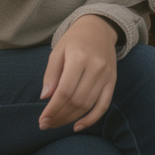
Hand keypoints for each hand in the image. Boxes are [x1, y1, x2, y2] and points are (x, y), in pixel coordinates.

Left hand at [39, 15, 117, 131]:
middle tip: (46, 124)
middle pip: (76, 100)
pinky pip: (104, 104)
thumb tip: (46, 97)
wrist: (99, 28)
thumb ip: (51, 74)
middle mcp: (96, 67)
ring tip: (57, 123)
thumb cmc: (74, 40)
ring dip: (71, 118)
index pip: (64, 91)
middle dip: (59, 116)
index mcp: (79, 58)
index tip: (42, 119)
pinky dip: (92, 119)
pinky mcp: (113, 80)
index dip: (52, 109)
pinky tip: (78, 126)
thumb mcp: (57, 51)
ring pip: (88, 104)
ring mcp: (107, 74)